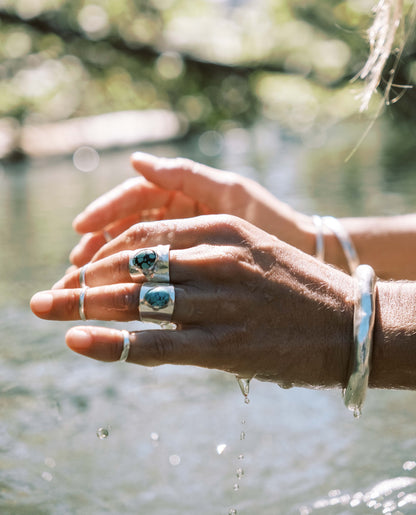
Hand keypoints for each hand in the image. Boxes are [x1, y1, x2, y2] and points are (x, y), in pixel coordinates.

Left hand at [31, 215, 352, 387]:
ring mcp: (220, 302)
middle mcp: (215, 259)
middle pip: (129, 267)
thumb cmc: (296, 285)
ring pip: (135, 302)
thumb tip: (150, 263)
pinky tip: (76, 340)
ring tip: (46, 309)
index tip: (76, 270)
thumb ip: (201, 249)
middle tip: (43, 293)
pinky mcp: (226, 345)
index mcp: (220, 229)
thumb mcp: (249, 248)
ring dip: (82, 306)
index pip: (142, 235)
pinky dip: (112, 342)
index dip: (100, 254)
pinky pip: (156, 343)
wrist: (349, 321)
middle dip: (79, 280)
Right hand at [70, 153, 312, 266]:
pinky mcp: (200, 269)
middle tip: (75, 267)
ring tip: (88, 285)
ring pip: (141, 254)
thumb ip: (186, 176)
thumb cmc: (276, 220)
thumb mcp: (231, 194)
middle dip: (101, 246)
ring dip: (113, 268)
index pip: (136, 199)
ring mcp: (193, 243)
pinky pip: (160, 275)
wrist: (312, 256)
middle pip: (132, 228)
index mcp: (190, 194)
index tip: (80, 228)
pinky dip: (138, 284)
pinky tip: (120, 298)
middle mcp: (187, 217)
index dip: (106, 211)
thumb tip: (136, 161)